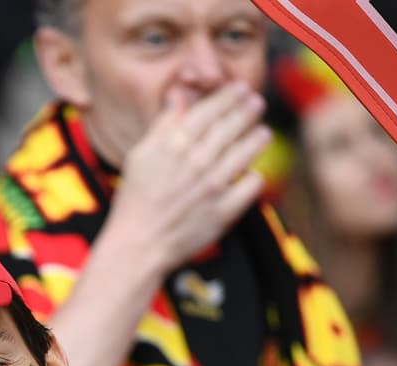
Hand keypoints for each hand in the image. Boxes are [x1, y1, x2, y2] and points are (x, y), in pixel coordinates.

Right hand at [107, 83, 270, 274]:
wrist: (138, 245)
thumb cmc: (135, 200)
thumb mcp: (140, 156)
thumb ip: (163, 124)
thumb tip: (179, 95)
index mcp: (174, 144)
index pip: (210, 110)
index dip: (228, 96)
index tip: (239, 89)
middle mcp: (197, 161)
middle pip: (233, 125)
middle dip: (249, 110)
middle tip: (256, 103)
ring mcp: (213, 186)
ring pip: (248, 150)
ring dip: (258, 138)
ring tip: (261, 133)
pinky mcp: (225, 210)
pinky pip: (252, 184)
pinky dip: (254, 176)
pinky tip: (251, 173)